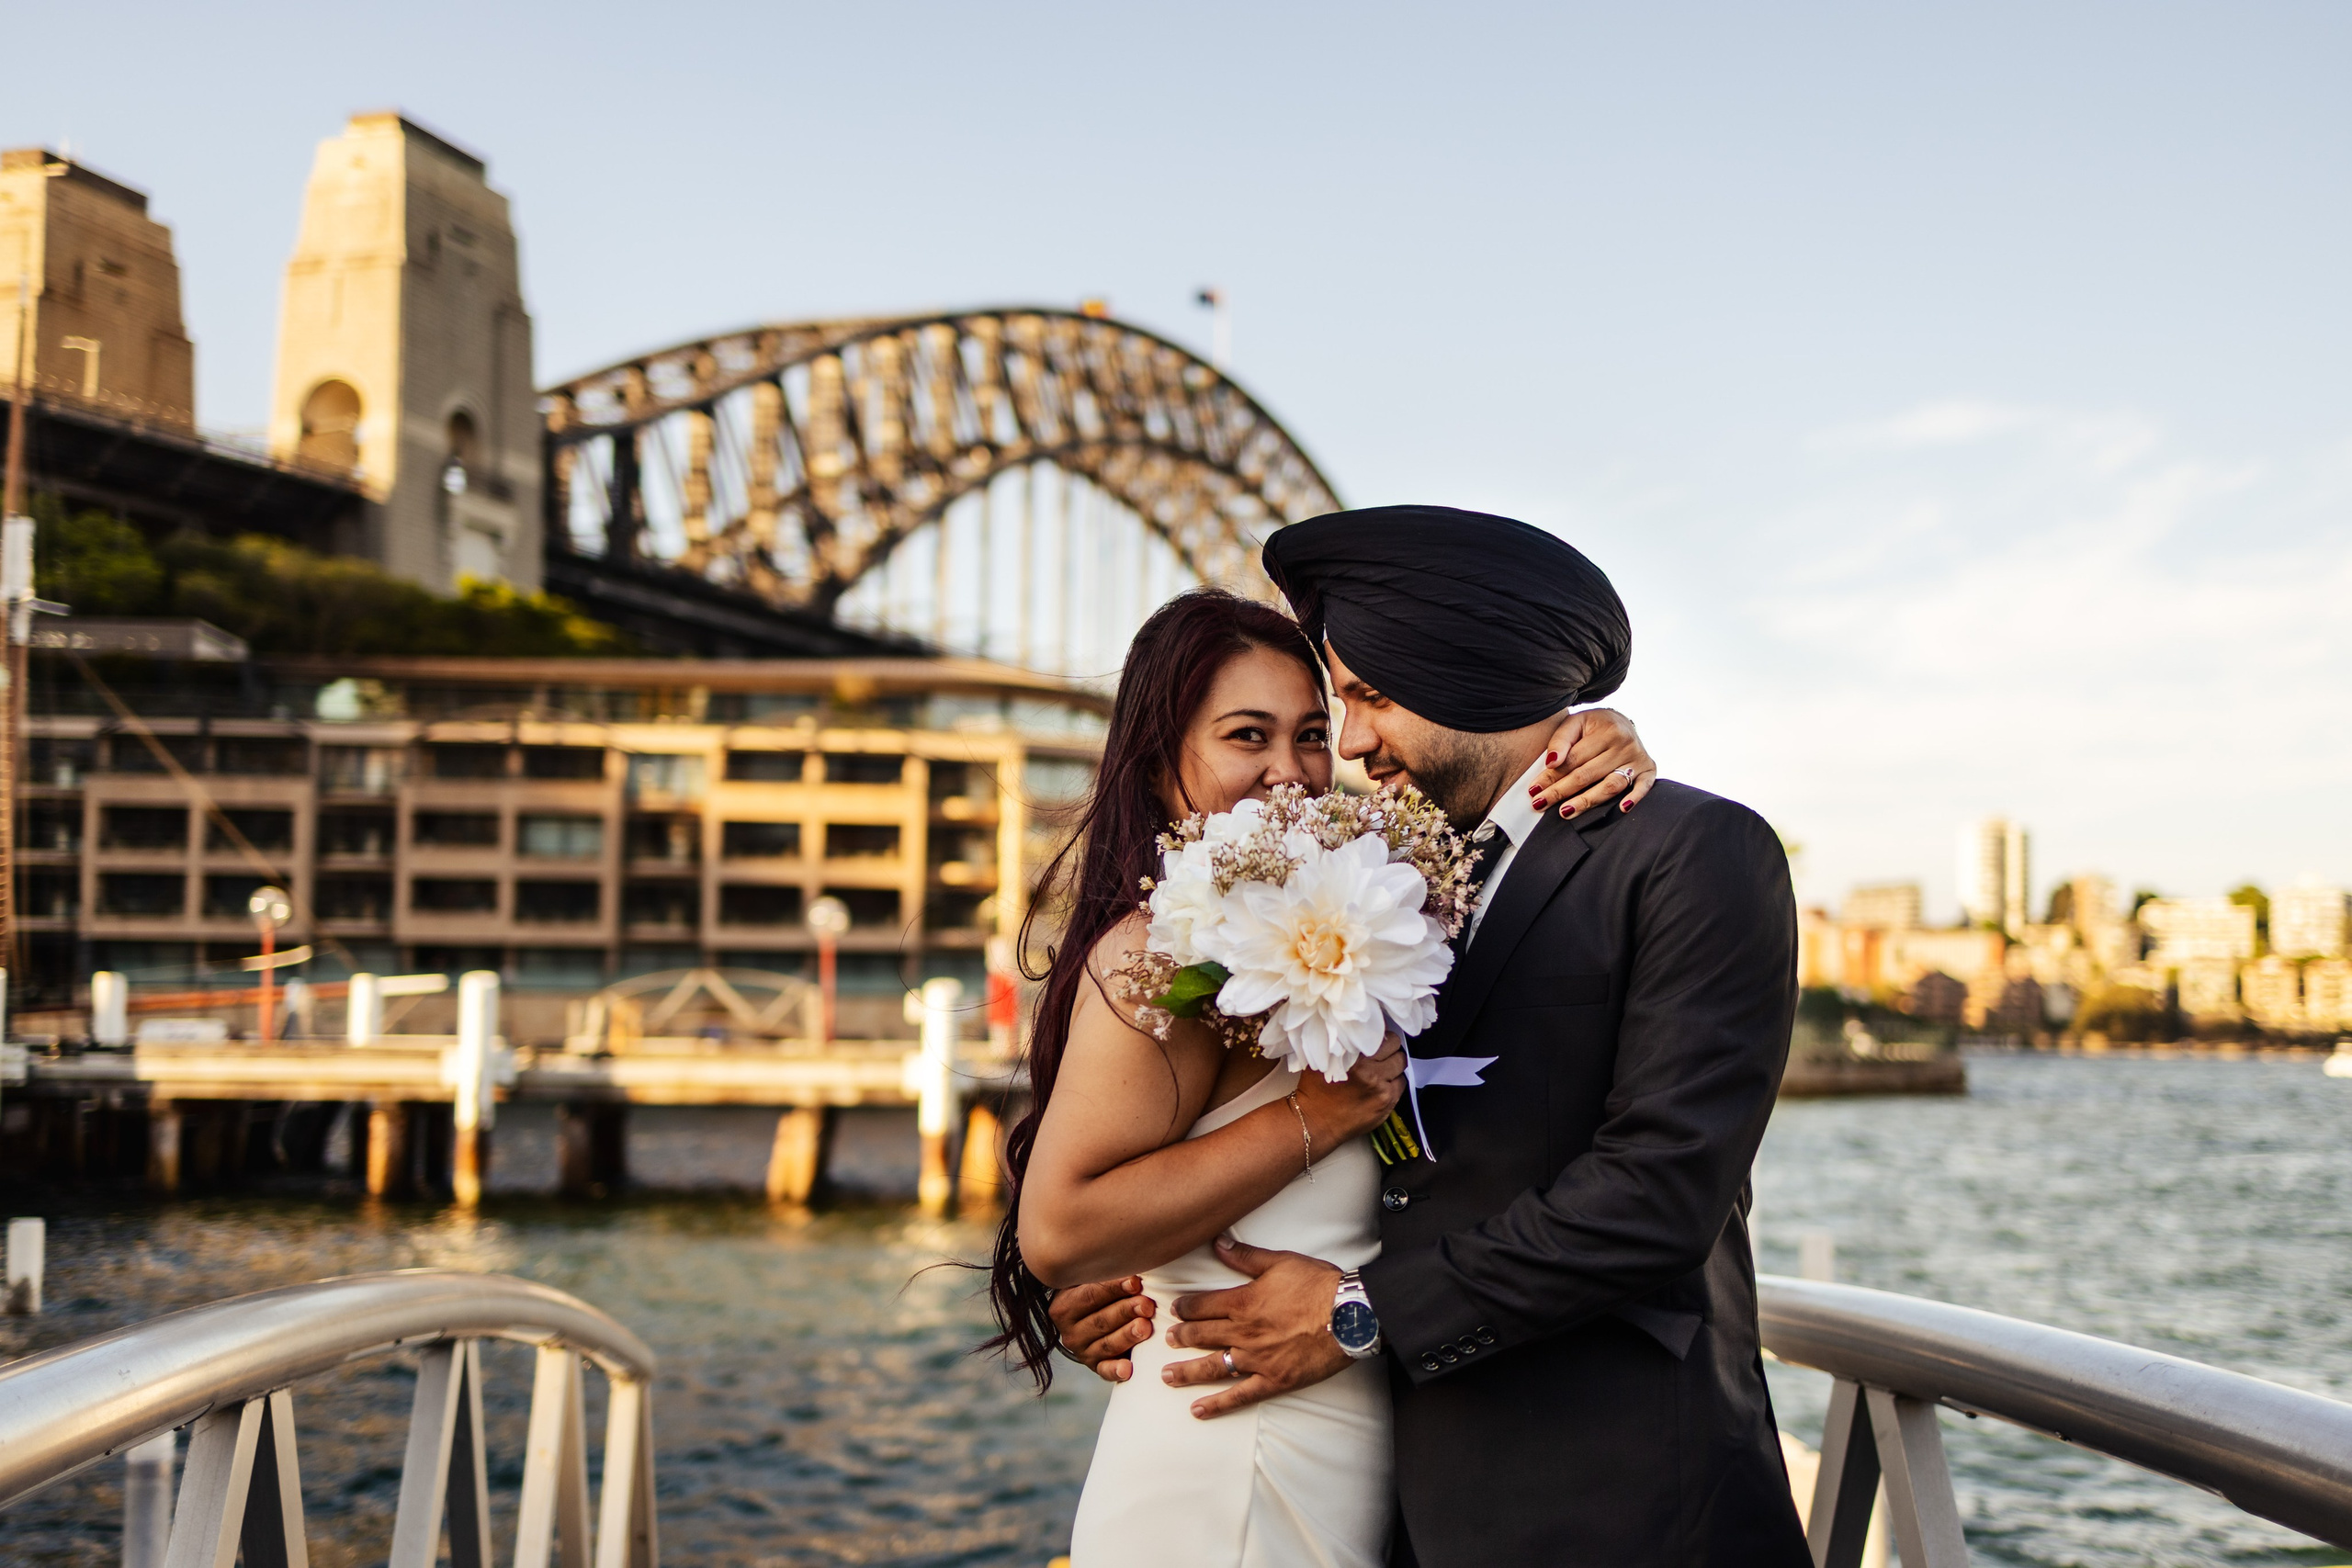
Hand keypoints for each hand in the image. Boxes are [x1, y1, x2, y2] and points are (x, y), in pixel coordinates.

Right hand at [1048, 1275, 1157, 1383]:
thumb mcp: (1090, 1280)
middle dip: (1125, 1311)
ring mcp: (1082, 1352)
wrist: (1090, 1317)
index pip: (1089, 1296)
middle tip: (1147, 1305)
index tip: (1136, 1281)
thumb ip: (1102, 1273)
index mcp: (1063, 1306)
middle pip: (1100, 1320)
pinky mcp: (1096, 1367)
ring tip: (1145, 1327)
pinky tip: (1128, 1369)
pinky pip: (1105, 1371)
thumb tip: (1128, 1262)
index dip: (1113, 1288)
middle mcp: (1069, 1332)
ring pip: (1106, 1344)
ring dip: (1127, 1336)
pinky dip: (1116, 1370)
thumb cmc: (1097, 1290)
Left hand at [1161, 1239, 1350, 1417]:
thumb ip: (1245, 1256)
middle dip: (1180, 1338)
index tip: (1172, 1310)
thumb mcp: (1281, 1261)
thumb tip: (1218, 1242)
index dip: (1185, 1308)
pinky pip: (1239, 1396)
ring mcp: (1257, 1360)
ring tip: (1166, 1377)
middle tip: (1164, 1341)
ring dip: (1187, 1372)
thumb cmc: (1318, 1285)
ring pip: (1213, 1367)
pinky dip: (1217, 1404)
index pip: (1202, 1306)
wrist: (1349, 1316)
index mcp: (1243, 1302)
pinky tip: (1197, 1410)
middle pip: (1202, 1336)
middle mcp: (1243, 1333)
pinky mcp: (1273, 1380)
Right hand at [1292, 1032, 1405, 1143]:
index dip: (1380, 1037)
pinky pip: (1401, 1085)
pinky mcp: (1387, 1104)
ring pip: (1401, 1066)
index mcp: (1355, 1059)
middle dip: (1390, 1049)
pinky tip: (1381, 1085)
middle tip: (1381, 1054)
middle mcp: (1371, 1073)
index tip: (1376, 1040)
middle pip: (1396, 1049)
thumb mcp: (1323, 1059)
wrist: (1314, 1121)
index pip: (1385, 1037)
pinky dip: (1393, 1082)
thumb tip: (1358, 1032)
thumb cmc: (1315, 1089)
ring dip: (1393, 1065)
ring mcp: (1381, 1090)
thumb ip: (1342, 1044)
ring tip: (1381, 1069)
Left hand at [1528, 707, 1657, 819]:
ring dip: (1588, 801)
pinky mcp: (1649, 769)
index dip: (1552, 776)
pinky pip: (1644, 787)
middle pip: (1588, 774)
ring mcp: (1638, 758)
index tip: (1534, 790)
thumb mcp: (1575, 723)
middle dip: (1561, 791)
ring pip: (1611, 785)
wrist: (1623, 722)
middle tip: (1541, 804)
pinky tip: (1622, 809)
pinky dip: (1635, 798)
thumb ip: (1560, 740)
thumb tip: (1551, 763)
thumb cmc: (1594, 726)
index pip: (1574, 759)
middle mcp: (1624, 744)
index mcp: (1606, 730)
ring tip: (1565, 812)